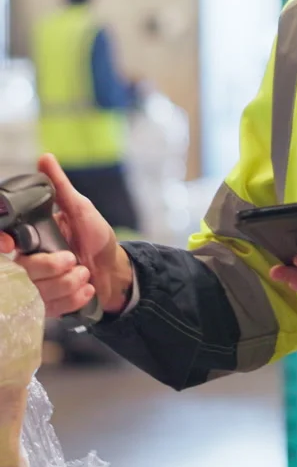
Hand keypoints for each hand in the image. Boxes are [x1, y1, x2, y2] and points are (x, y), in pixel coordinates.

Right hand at [0, 154, 132, 317]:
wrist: (115, 267)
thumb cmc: (96, 235)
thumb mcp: (80, 207)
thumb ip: (60, 187)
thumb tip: (45, 158)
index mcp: (32, 238)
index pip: (4, 244)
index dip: (3, 244)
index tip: (10, 245)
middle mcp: (31, 262)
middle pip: (24, 271)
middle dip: (53, 268)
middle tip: (74, 260)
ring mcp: (39, 285)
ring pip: (39, 292)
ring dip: (68, 284)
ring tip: (85, 273)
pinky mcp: (50, 305)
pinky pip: (52, 308)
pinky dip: (74, 298)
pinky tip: (87, 289)